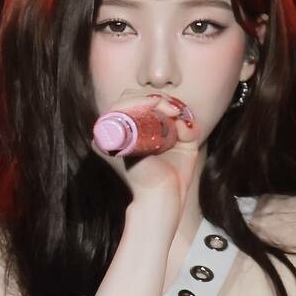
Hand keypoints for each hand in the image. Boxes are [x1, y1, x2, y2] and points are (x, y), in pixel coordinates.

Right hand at [93, 92, 200, 228]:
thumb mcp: (185, 145)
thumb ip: (186, 127)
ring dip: (149, 100)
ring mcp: (110, 137)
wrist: (166, 196)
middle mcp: (118, 134)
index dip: (158, 100)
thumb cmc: (174, 175)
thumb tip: (183, 115)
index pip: (136, 104)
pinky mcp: (110, 140)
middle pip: (128, 98)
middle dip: (155, 98)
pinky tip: (157, 107)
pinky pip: (117, 111)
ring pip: (123, 102)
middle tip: (176, 110)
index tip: (178, 110)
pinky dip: (138, 103)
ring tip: (171, 111)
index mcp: (132, 135)